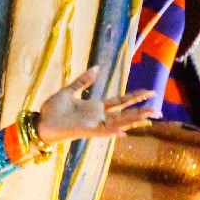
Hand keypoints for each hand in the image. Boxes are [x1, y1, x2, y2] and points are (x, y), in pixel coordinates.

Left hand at [33, 66, 157, 142]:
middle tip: (159, 110)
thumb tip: (97, 67)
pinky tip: (124, 132)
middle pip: (124, 113)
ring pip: (118, 122)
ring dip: (133, 120)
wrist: (40, 121)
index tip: (150, 92)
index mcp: (95, 106)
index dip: (135, 96)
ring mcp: (93, 124)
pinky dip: (111, 132)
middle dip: (141, 111)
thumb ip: (83, 81)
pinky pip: (101, 132)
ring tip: (149, 117)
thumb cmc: (53, 109)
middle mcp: (98, 116)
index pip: (120, 101)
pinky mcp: (84, 131)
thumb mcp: (69, 91)